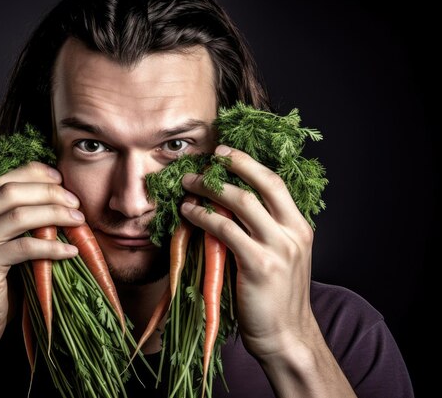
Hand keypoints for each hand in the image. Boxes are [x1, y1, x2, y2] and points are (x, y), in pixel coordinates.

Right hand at [0, 161, 84, 351]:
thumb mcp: (0, 250)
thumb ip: (15, 226)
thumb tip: (58, 202)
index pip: (1, 182)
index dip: (32, 174)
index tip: (60, 178)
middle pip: (10, 192)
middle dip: (48, 192)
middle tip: (75, 202)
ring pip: (17, 216)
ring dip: (54, 214)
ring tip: (78, 220)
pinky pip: (24, 248)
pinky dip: (52, 247)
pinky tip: (71, 251)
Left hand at [180, 145, 315, 359]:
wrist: (286, 337)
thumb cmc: (276, 298)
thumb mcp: (279, 258)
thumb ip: (262, 232)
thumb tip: (226, 207)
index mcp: (300, 228)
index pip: (276, 184)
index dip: (250, 164)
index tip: (227, 153)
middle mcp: (294, 233)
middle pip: (264, 183)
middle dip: (236, 163)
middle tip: (211, 156)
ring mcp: (278, 248)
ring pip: (242, 202)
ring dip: (211, 189)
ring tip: (189, 184)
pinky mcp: (259, 265)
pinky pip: (225, 230)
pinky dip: (203, 217)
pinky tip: (189, 213)